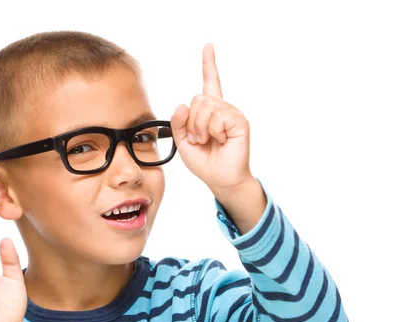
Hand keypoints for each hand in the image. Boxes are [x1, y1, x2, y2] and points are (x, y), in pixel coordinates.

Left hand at [170, 42, 253, 193]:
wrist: (220, 179)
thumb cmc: (205, 162)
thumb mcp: (183, 142)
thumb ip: (178, 124)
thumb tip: (182, 105)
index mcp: (209, 111)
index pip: (210, 82)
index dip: (208, 64)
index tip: (208, 46)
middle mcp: (222, 109)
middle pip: (198, 99)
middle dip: (191, 122)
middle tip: (198, 139)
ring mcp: (231, 114)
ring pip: (205, 107)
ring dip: (200, 128)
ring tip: (207, 141)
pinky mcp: (239, 122)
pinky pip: (217, 117)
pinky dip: (212, 131)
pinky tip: (220, 140)